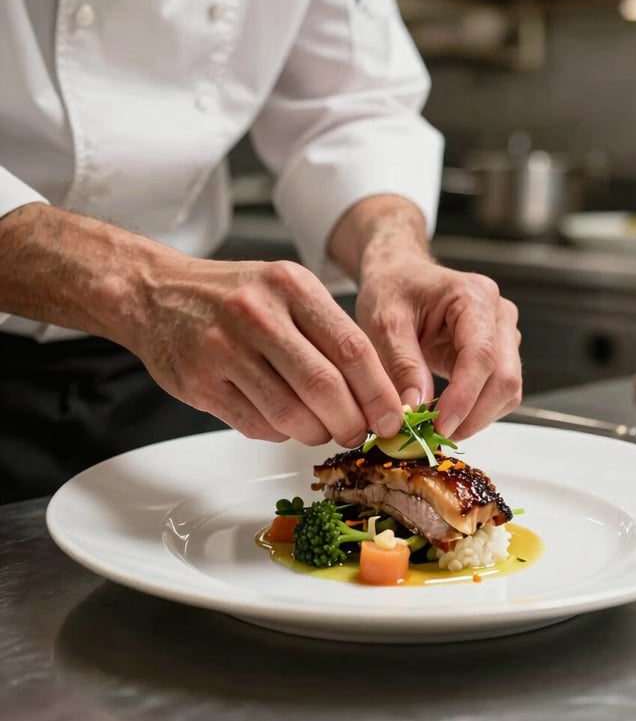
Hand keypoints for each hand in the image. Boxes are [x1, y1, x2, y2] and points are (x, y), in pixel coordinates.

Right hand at [132, 258, 404, 445]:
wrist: (156, 293)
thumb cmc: (231, 295)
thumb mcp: (286, 290)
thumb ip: (328, 332)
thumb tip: (373, 391)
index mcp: (291, 286)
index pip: (353, 349)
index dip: (379, 392)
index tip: (393, 417)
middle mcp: (258, 314)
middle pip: (325, 386)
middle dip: (352, 422)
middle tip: (360, 433)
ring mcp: (224, 349)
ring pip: (290, 414)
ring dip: (316, 433)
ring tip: (322, 430)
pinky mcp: (200, 383)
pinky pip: (255, 425)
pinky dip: (279, 433)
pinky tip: (282, 421)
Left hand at [355, 255, 521, 440]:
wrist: (400, 275)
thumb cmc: (392, 289)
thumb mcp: (384, 323)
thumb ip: (402, 364)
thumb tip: (416, 408)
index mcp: (473, 296)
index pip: (481, 355)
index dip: (464, 397)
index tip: (439, 426)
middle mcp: (499, 314)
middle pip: (504, 377)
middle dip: (473, 414)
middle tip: (435, 436)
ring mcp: (503, 334)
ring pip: (507, 390)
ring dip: (477, 417)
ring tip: (436, 427)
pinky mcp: (498, 353)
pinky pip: (498, 392)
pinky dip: (476, 411)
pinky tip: (446, 415)